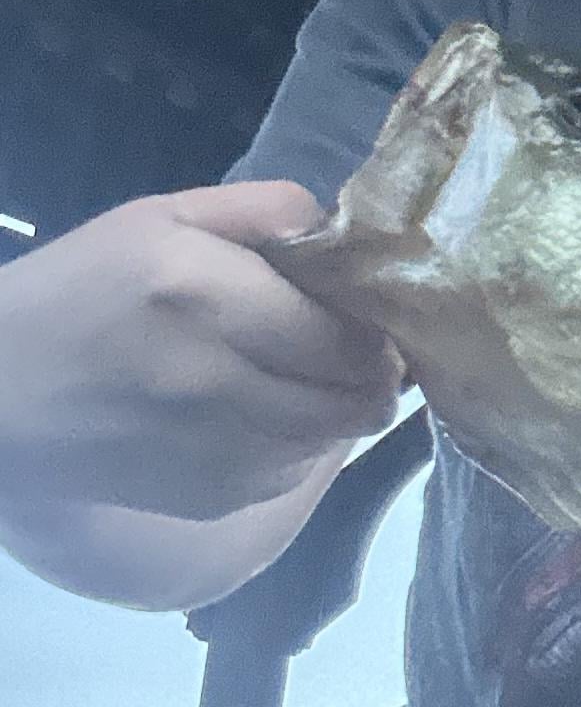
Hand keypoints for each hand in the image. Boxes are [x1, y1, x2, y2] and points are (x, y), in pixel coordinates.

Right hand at [0, 181, 404, 525]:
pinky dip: (298, 443)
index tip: (367, 314)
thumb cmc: (78, 294)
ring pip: (336, 438)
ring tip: (305, 378)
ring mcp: (220, 448)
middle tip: (354, 349)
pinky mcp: (214, 496)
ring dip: (339, 409)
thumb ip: (256, 210)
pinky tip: (260, 414)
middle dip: (372, 371)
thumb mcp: (157, 220)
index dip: (375, 328)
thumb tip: (335, 222)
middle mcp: (221, 378)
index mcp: (206, 296)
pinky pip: (295, 472)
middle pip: (359, 395)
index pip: (348, 334)